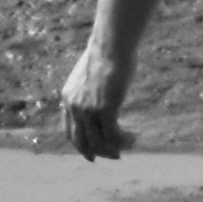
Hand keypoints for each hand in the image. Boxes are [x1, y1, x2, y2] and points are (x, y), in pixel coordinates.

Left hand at [59, 37, 131, 160]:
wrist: (110, 46)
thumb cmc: (107, 55)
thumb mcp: (92, 75)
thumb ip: (92, 89)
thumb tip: (104, 94)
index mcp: (67, 99)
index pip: (70, 132)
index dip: (82, 146)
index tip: (94, 153)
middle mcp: (74, 107)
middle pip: (82, 142)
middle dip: (99, 153)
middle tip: (116, 156)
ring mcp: (88, 110)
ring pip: (99, 143)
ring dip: (115, 148)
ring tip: (131, 144)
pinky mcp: (104, 110)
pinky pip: (113, 136)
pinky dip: (124, 141)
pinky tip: (135, 138)